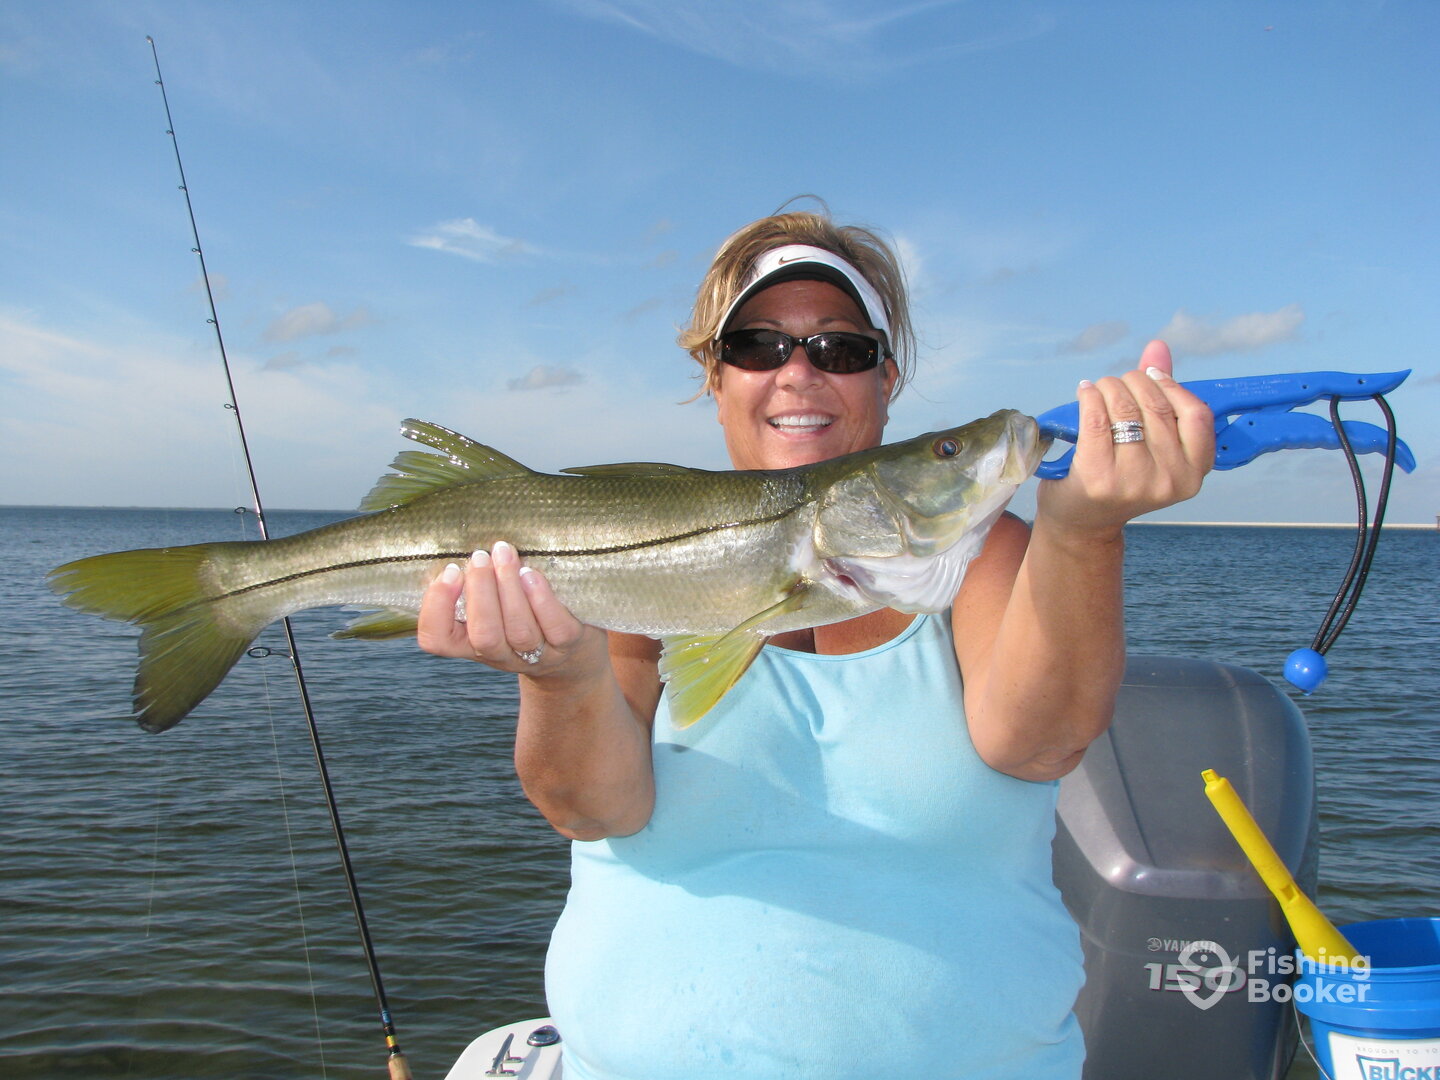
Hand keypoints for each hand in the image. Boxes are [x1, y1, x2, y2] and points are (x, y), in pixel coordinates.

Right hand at [416, 540, 607, 677]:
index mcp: (469, 644)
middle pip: (484, 635)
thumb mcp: (489, 606)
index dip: (437, 607)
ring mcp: (535, 654)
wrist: (570, 651)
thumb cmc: (519, 614)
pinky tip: (531, 575)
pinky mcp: (567, 645)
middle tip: (480, 556)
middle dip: (480, 591)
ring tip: (505, 554)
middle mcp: (500, 655)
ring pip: (519, 630)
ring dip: (509, 588)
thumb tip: (459, 538)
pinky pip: (555, 627)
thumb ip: (473, 585)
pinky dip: (542, 600)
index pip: (437, 639)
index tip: (450, 570)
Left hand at [1037, 340, 1214, 536]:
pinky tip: (1085, 393)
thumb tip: (1158, 347)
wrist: (1083, 521)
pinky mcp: (1099, 478)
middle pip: (1157, 406)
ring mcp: (1135, 481)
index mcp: (1193, 473)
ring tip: (1099, 389)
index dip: (1172, 386)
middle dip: (1133, 382)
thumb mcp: (1150, 443)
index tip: (1151, 375)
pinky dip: (1089, 397)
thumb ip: (1161, 395)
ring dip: (1109, 387)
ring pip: (1126, 410)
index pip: (1197, 414)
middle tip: (1117, 383)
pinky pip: (1096, 420)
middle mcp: (1169, 479)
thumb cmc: (1120, 476)